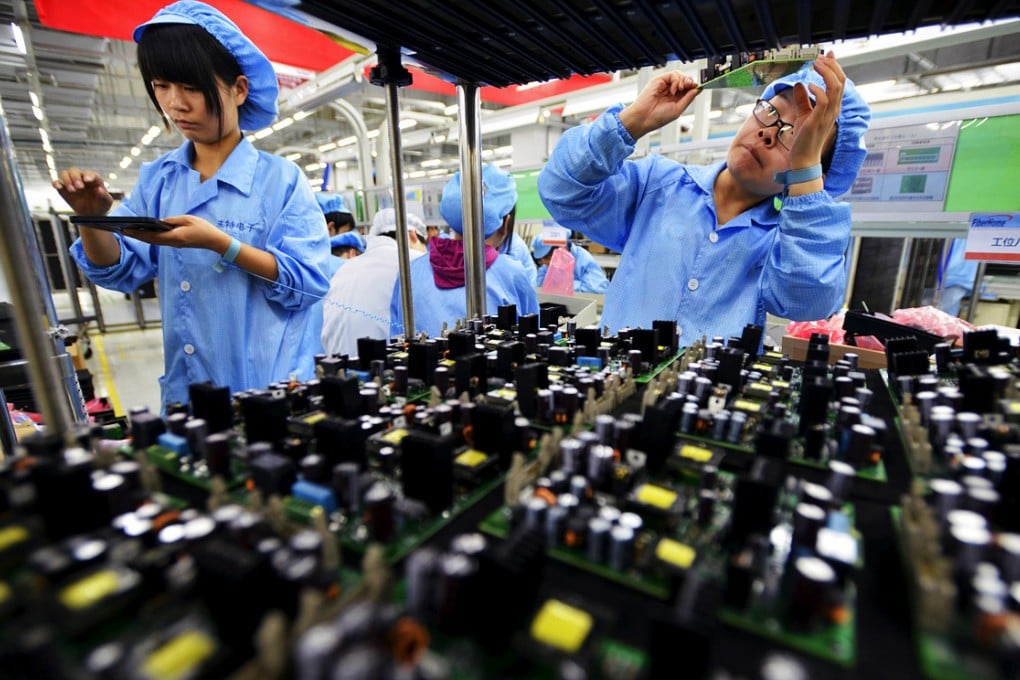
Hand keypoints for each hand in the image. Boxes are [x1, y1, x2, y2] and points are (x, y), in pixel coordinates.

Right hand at [53, 168, 113, 215]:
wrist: (91, 214)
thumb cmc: (101, 205)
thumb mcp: (106, 202)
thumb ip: (104, 196)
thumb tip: (99, 189)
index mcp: (93, 179)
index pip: (90, 173)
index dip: (88, 175)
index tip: (87, 180)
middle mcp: (81, 178)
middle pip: (74, 170)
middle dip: (76, 177)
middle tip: (79, 188)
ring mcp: (72, 182)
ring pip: (65, 173)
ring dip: (67, 180)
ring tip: (72, 190)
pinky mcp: (63, 189)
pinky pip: (56, 182)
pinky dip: (56, 183)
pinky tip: (58, 187)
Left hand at [122, 214, 230, 253]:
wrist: (214, 241)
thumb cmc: (203, 228)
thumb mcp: (188, 219)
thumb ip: (172, 220)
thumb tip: (159, 221)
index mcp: (175, 236)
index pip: (152, 235)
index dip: (138, 232)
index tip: (126, 229)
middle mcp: (172, 242)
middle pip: (150, 240)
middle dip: (136, 235)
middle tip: (122, 230)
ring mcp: (174, 244)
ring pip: (154, 242)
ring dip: (141, 237)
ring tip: (129, 231)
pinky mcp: (176, 243)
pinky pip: (159, 241)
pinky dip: (149, 238)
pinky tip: (143, 234)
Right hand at [619, 72, 700, 139]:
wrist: (644, 118)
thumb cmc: (658, 117)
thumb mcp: (678, 109)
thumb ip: (688, 98)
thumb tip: (698, 89)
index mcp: (676, 98)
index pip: (688, 87)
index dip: (694, 86)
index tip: (697, 87)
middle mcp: (670, 90)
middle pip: (685, 79)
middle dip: (689, 82)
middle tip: (688, 88)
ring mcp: (664, 85)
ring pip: (679, 75)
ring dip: (682, 81)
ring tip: (678, 90)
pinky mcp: (658, 80)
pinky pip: (672, 74)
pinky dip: (675, 81)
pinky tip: (672, 90)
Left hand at [788, 51, 844, 169]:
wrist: (803, 158)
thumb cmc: (804, 139)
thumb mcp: (803, 114)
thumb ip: (803, 99)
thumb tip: (799, 84)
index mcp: (832, 107)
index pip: (840, 82)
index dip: (835, 67)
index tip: (827, 55)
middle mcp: (834, 110)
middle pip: (841, 81)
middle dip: (831, 66)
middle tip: (819, 57)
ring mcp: (828, 115)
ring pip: (835, 87)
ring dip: (826, 73)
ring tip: (816, 65)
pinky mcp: (818, 121)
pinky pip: (824, 100)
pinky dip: (818, 89)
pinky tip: (810, 84)